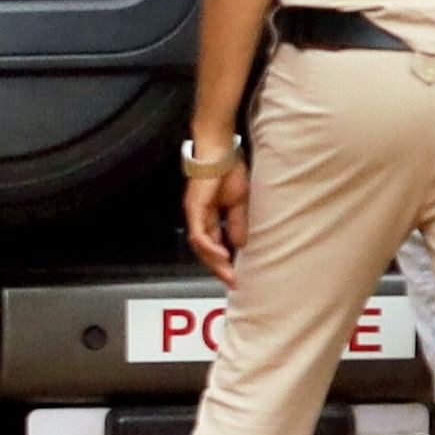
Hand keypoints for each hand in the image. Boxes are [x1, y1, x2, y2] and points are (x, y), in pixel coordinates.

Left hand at [183, 160, 248, 285]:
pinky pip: (200, 234)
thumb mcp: (239, 203)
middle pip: (205, 250)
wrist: (220, 154)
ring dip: (214, 261)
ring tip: (228, 272)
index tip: (236, 274)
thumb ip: (237, 223)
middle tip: (232, 281)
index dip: (223, 260)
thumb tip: (240, 244)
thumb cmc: (229, 172)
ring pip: (200, 246)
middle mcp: (198, 218)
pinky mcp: (195, 209)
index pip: (214, 244)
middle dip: (219, 267)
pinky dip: (210, 246)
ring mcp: (195, 214)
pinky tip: (221, 255)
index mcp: (208, 216)